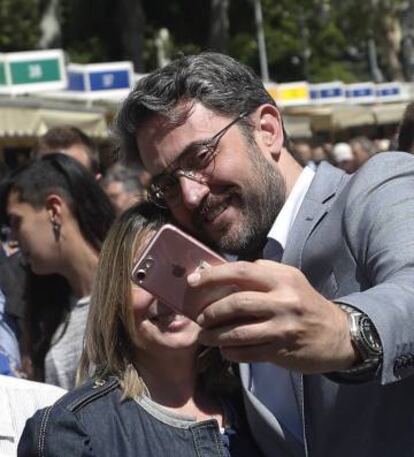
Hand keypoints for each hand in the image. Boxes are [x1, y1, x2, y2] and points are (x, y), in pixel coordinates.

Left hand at [187, 260, 357, 372]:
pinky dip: (230, 351)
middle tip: (199, 317)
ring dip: (215, 335)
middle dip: (211, 311)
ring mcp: (283, 327)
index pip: (241, 271)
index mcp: (282, 279)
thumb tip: (226, 271)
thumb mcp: (291, 279)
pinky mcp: (282, 350)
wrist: (337, 334)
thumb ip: (263, 272)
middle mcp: (283, 301)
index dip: (213, 275)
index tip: (193, 282)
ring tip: (204, 336)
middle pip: (237, 302)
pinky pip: (248, 352)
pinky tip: (224, 349)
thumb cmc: (306, 302)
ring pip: (238, 332)